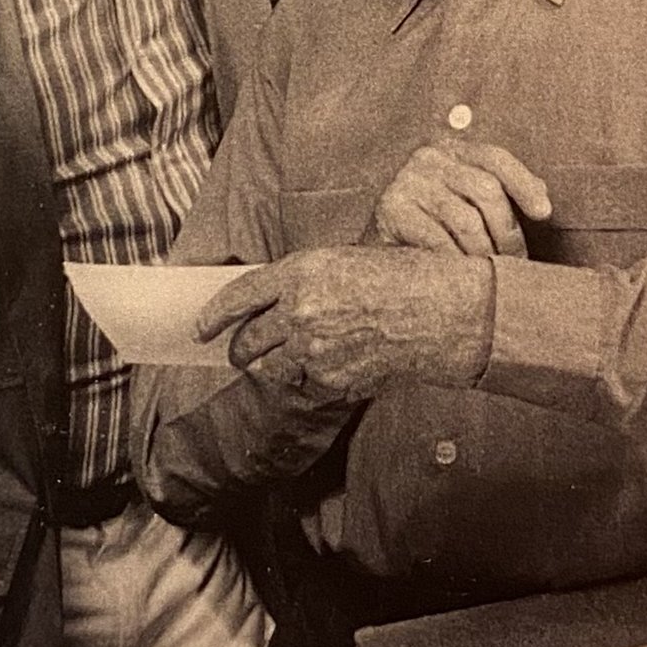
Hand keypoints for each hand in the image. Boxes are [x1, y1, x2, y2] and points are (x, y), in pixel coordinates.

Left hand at [196, 246, 494, 401]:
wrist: (446, 311)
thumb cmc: (407, 277)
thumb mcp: (348, 261)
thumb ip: (307, 282)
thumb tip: (276, 303)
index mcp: (302, 271)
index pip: (239, 297)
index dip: (214, 316)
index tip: (200, 328)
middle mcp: (300, 310)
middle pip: (248, 341)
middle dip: (238, 351)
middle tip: (237, 354)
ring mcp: (315, 349)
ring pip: (271, 370)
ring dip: (270, 369)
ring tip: (278, 364)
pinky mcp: (333, 378)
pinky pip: (306, 385)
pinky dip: (309, 380)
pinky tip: (327, 367)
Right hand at [365, 138, 551, 256]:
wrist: (375, 247)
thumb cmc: (430, 224)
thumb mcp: (463, 200)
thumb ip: (498, 194)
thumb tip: (542, 197)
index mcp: (452, 151)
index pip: (495, 158)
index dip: (524, 184)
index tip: (545, 213)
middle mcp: (429, 158)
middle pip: (486, 189)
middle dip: (508, 231)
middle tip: (518, 263)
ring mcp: (408, 181)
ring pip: (465, 219)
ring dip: (485, 251)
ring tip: (494, 273)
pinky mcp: (391, 208)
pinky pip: (437, 239)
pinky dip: (458, 260)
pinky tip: (465, 276)